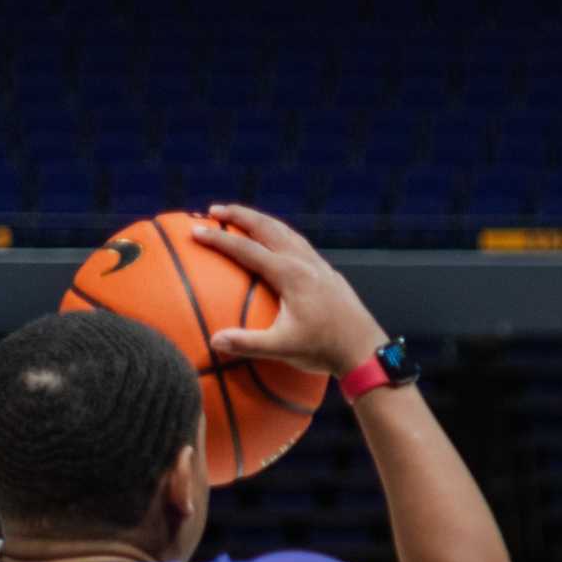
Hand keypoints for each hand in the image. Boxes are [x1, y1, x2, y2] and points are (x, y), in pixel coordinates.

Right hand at [189, 205, 385, 377]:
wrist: (366, 351)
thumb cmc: (325, 350)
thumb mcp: (283, 348)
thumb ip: (247, 343)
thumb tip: (214, 341)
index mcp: (291, 275)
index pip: (247, 249)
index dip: (219, 239)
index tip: (195, 230)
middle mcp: (305, 263)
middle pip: (268, 229)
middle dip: (240, 216)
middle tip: (215, 210)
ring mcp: (320, 266)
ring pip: (286, 232)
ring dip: (262, 221)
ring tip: (241, 218)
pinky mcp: (329, 274)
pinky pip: (300, 244)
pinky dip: (281, 235)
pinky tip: (276, 242)